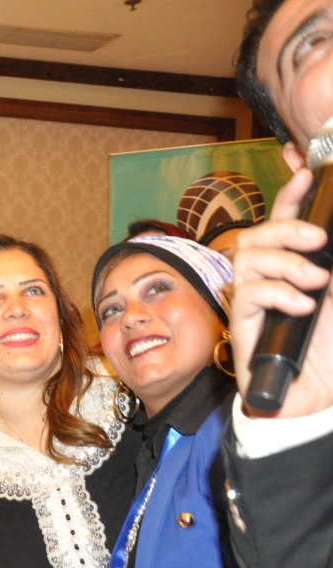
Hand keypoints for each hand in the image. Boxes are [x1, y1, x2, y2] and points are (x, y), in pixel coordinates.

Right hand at [231, 167, 332, 418]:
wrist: (318, 398)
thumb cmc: (332, 351)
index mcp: (295, 270)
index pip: (284, 223)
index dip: (291, 194)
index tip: (303, 169)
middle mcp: (269, 282)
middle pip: (257, 234)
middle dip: (286, 227)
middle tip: (318, 240)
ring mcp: (254, 304)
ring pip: (248, 258)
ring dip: (285, 262)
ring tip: (316, 282)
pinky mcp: (243, 327)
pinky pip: (248, 294)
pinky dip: (278, 293)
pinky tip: (303, 307)